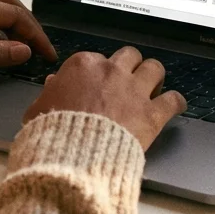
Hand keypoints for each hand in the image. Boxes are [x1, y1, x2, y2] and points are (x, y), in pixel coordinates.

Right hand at [24, 46, 186, 149]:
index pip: (97, 59)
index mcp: (84, 66)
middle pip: (130, 56)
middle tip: (129, 80)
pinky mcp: (151, 113)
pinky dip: (175, 102)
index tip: (99, 83)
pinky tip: (175, 105)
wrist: (72, 158)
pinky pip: (173, 99)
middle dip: (131, 66)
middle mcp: (112, 72)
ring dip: (155, 76)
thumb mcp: (38, 109)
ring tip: (153, 87)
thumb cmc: (53, 134)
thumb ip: (49, 93)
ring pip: (155, 67)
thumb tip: (53, 84)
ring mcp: (134, 91)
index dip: (99, 73)